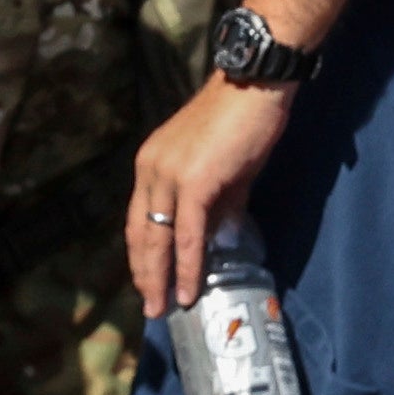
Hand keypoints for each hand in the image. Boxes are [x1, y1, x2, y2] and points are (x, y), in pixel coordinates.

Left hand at [126, 76, 294, 316]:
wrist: (255, 86)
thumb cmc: (241, 121)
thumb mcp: (222, 168)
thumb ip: (215, 203)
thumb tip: (215, 236)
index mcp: (151, 163)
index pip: (138, 217)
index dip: (141, 252)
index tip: (147, 279)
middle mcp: (151, 169)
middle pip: (140, 233)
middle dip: (144, 274)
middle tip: (150, 306)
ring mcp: (170, 175)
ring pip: (158, 238)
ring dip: (159, 278)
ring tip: (162, 308)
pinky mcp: (194, 183)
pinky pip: (187, 235)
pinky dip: (186, 266)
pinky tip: (187, 290)